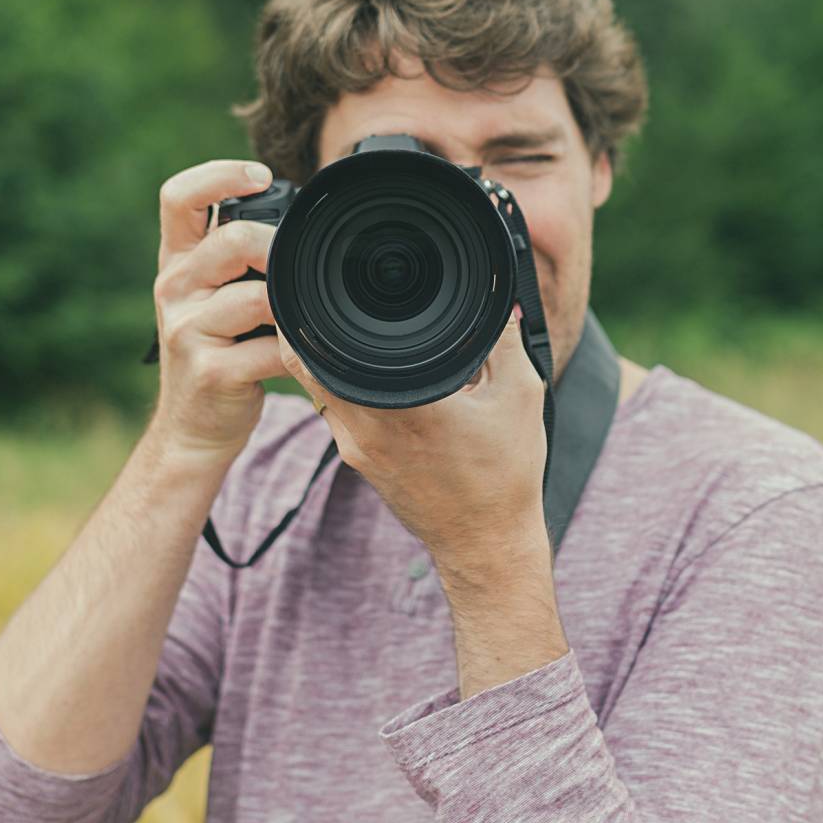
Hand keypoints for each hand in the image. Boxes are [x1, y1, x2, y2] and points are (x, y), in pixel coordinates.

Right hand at [144, 159, 286, 468]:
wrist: (193, 429)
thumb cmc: (218, 354)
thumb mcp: (215, 299)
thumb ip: (242, 262)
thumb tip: (307, 226)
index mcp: (177, 262)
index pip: (177, 196)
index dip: (219, 174)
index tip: (262, 176)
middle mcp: (173, 289)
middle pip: (232, 241)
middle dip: (279, 251)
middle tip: (303, 270)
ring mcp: (187, 331)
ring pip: (258, 296)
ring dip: (296, 306)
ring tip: (307, 318)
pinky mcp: (210, 371)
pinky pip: (271, 348)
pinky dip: (298, 351)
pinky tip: (304, 356)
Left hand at [278, 303, 550, 583]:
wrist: (485, 542)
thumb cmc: (504, 475)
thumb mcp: (520, 395)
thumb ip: (507, 339)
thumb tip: (505, 296)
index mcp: (400, 401)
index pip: (323, 343)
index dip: (310, 307)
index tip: (317, 280)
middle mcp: (364, 424)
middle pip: (303, 362)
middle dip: (306, 323)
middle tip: (320, 292)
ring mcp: (353, 447)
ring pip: (312, 386)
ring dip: (318, 354)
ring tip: (338, 322)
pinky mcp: (356, 461)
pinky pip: (330, 410)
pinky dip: (333, 383)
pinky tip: (360, 367)